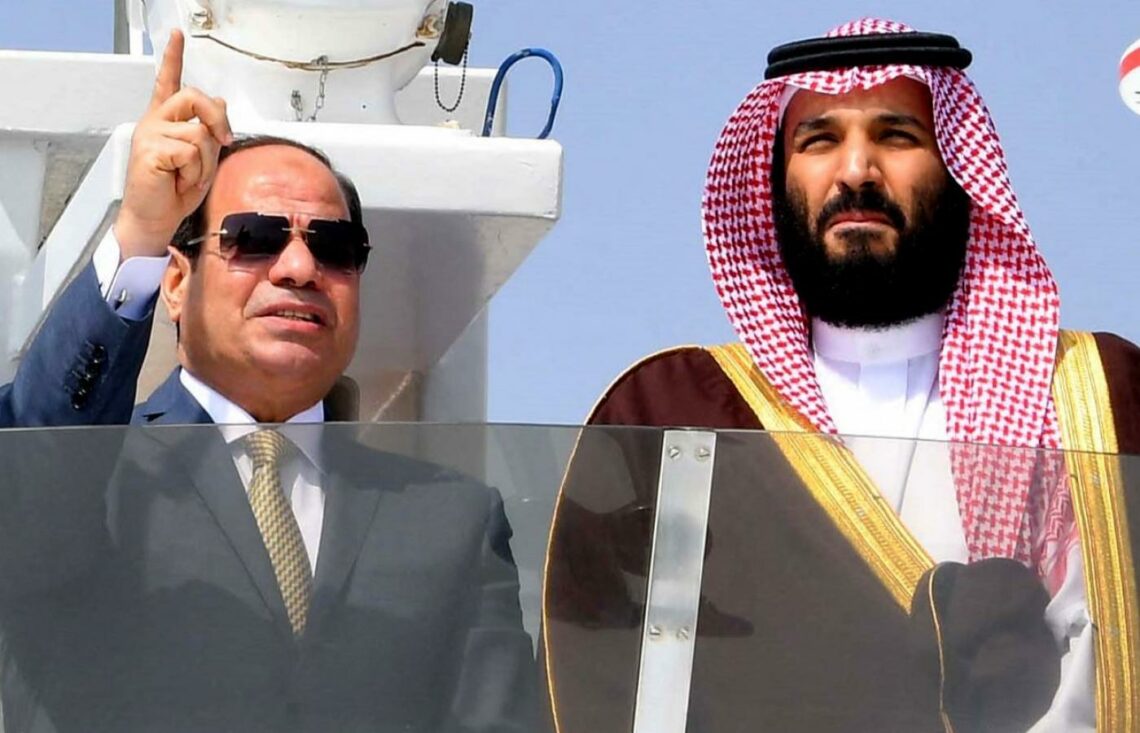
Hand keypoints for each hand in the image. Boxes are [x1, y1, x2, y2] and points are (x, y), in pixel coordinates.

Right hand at [114, 30, 232, 259]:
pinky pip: (192, 152)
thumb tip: (221, 102)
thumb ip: (209, 131)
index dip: (173, 58)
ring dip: (206, 161)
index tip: (177, 35)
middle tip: (224, 141)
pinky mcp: (151, 149)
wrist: (156, 219)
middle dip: (218, 120)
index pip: (168, 81)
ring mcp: (151, 133)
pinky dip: (195, 171)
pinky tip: (179, 181)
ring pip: (200, 132)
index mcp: (166, 121)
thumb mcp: (202, 159)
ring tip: (188, 176)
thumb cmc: (175, 192)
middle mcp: (156, 121)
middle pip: (196, 98)